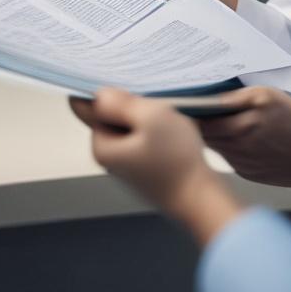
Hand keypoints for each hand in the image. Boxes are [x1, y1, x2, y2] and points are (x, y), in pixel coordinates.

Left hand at [69, 89, 244, 243]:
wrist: (199, 198)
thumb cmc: (176, 159)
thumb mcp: (150, 117)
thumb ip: (120, 102)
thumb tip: (99, 94)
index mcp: (100, 145)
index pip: (91, 107)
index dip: (112, 94)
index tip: (134, 93)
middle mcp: (108, 158)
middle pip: (111, 117)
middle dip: (131, 107)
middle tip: (157, 109)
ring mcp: (126, 165)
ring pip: (130, 128)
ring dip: (146, 120)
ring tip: (167, 123)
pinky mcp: (142, 169)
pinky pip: (143, 141)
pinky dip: (155, 134)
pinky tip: (172, 137)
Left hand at [199, 87, 290, 187]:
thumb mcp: (268, 97)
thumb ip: (237, 98)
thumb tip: (213, 102)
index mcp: (237, 129)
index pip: (201, 124)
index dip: (193, 116)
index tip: (188, 108)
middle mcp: (235, 151)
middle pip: (207, 138)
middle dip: (202, 127)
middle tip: (199, 115)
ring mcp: (242, 166)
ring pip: (219, 149)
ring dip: (217, 138)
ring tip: (220, 125)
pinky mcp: (250, 174)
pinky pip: (232, 159)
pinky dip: (232, 149)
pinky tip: (241, 140)